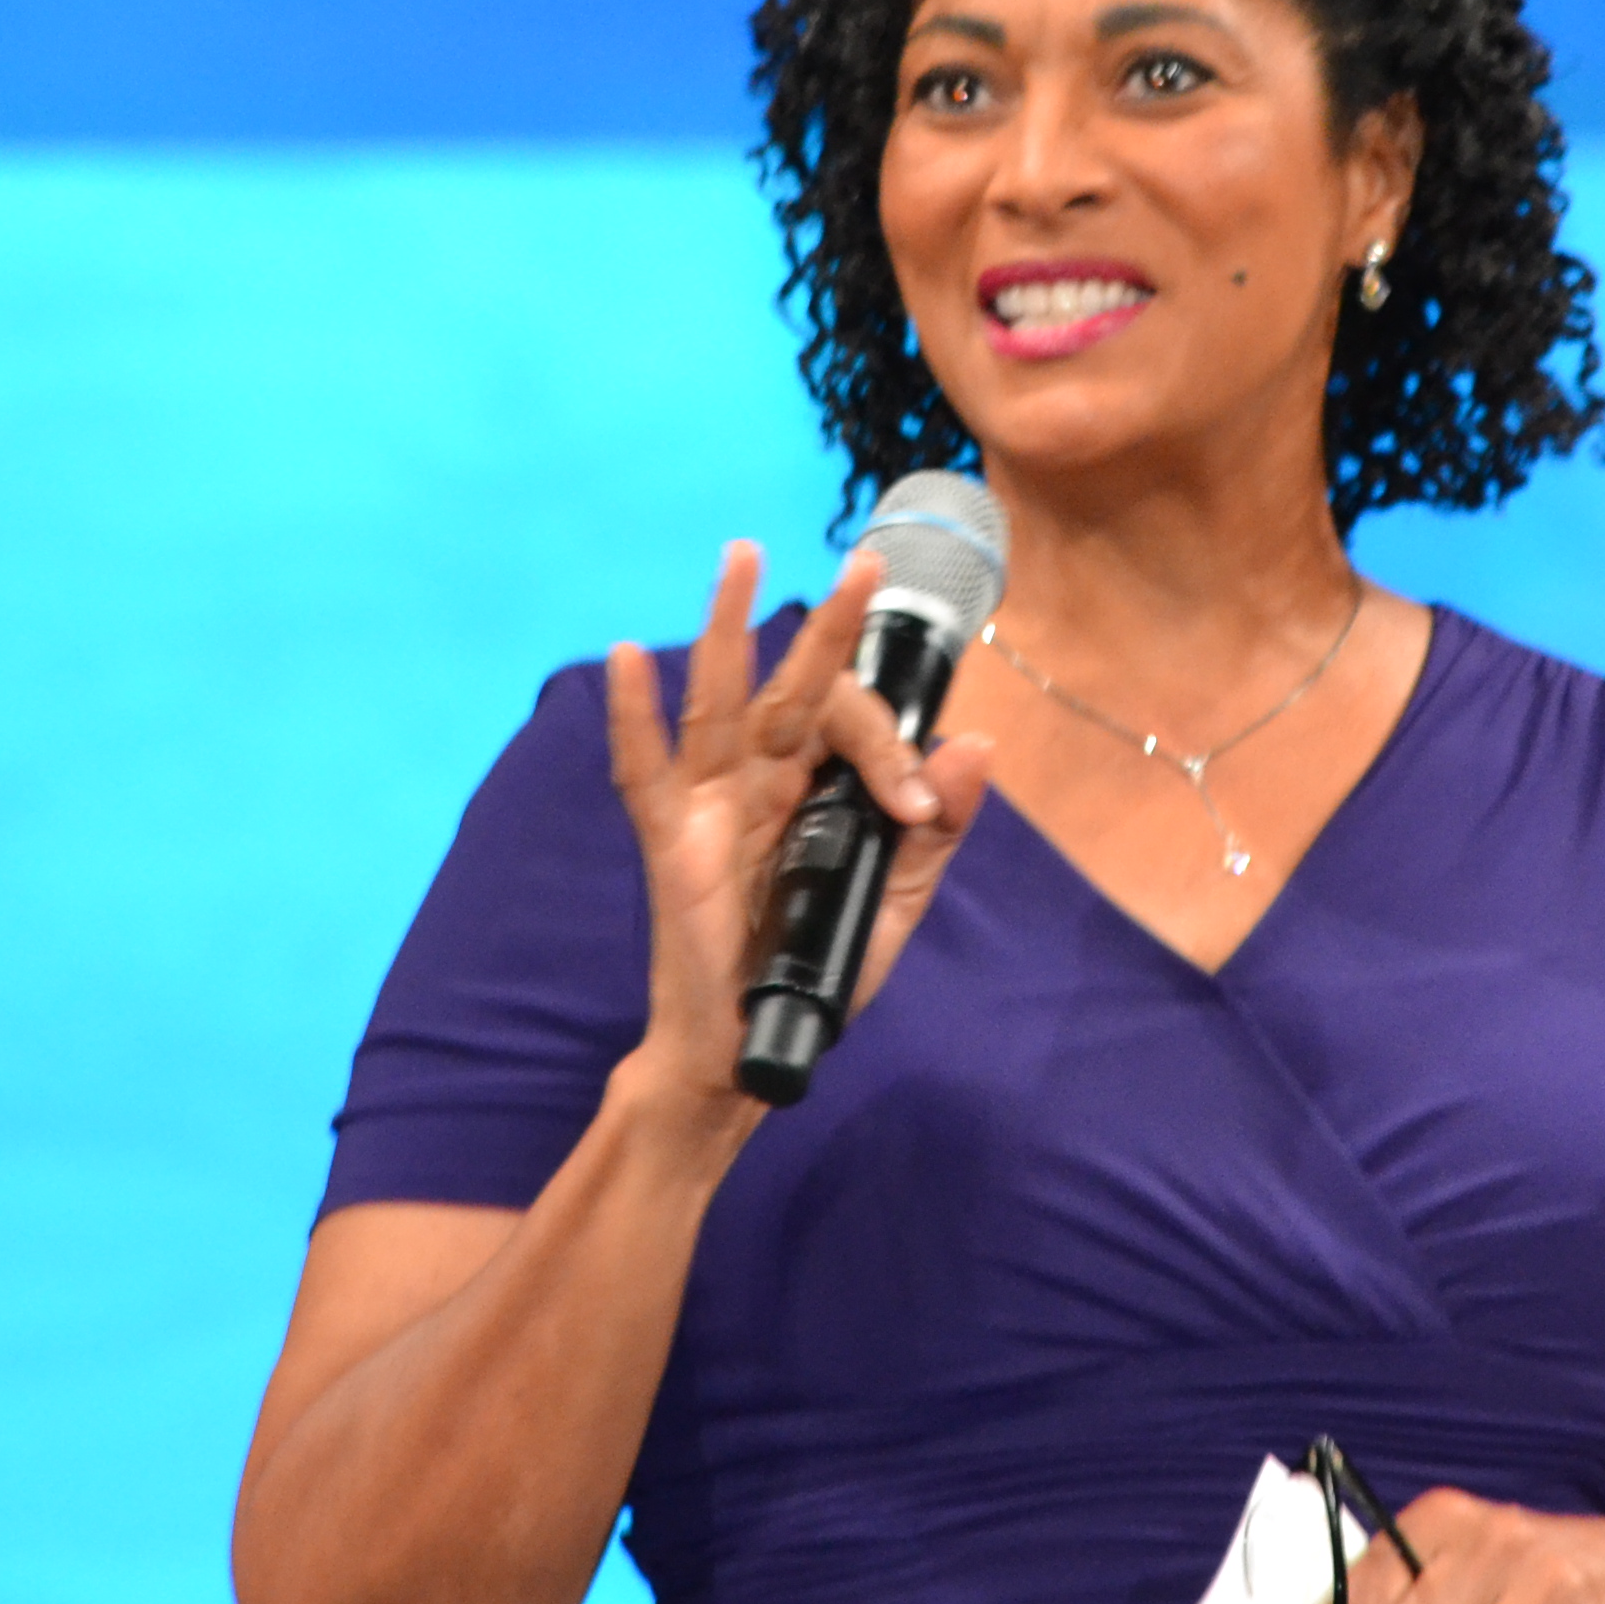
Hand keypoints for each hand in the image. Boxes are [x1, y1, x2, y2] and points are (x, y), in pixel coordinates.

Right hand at [602, 542, 996, 1118]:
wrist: (750, 1047)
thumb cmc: (815, 971)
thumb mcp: (893, 904)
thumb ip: (932, 831)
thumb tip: (976, 744)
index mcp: (819, 790)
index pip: (857, 734)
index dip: (891, 753)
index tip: (914, 804)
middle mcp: (766, 781)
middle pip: (796, 688)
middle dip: (829, 627)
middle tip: (863, 561)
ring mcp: (714, 804)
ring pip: (723, 701)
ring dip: (731, 627)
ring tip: (743, 556)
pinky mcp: (672, 841)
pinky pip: (646, 772)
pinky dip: (634, 716)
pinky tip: (628, 659)